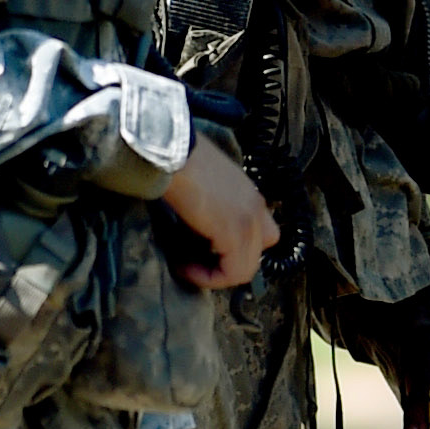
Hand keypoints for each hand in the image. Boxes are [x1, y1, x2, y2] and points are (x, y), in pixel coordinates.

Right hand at [159, 139, 277, 288]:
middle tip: (193, 261)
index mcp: (249, 195)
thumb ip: (210, 207)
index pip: (260, 235)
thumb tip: (193, 228)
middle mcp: (257, 208)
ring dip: (216, 274)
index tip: (197, 250)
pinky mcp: (235, 231)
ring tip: (187, 266)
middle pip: (256, 254)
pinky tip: (184, 267)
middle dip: (225, 264)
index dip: (230, 250)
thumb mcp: (202, 186)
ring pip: (247, 268)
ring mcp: (250, 220)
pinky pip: (233, 272)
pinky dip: (209, 277)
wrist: (169, 150)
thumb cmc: (175, 162)